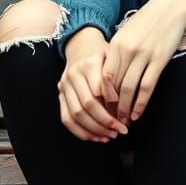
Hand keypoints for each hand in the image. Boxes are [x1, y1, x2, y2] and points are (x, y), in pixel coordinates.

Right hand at [59, 27, 128, 141]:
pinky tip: (95, 137)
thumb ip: (118, 78)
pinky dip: (80, 132)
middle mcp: (74, 74)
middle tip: (120, 131)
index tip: (125, 117)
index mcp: (90, 63)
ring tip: (110, 136)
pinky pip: (66, 119)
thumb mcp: (115, 59)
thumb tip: (123, 105)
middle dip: (105, 121)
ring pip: (76, 114)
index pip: (100, 89)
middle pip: (87, 104)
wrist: (82, 47)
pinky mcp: (60, 95)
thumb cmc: (105, 56)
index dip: (112, 106)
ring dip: (94, 129)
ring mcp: (64, 85)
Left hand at [102, 0, 185, 123]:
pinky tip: (138, 113)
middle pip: (115, 85)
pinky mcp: (159, 59)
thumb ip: (116, 52)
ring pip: (129, 89)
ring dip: (126, 108)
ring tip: (125, 121)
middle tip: (111, 120)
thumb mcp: (126, 33)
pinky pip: (147, 86)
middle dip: (112, 106)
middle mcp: (127, 51)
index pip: (103, 77)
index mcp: (115, 44)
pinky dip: (141, 103)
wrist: (170, 7)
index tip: (102, 109)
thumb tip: (109, 77)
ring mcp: (143, 55)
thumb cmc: (147, 21)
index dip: (102, 97)